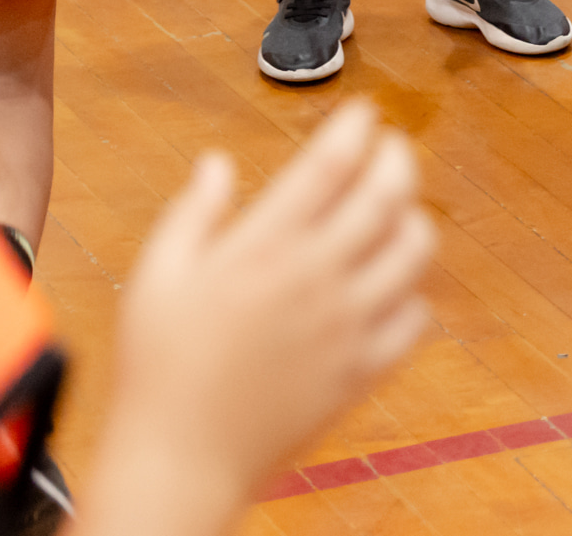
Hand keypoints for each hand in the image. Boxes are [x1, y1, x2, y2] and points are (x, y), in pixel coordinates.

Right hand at [92, 104, 436, 526]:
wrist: (181, 459)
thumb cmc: (158, 367)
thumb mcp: (157, 276)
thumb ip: (193, 213)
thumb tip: (217, 163)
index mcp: (265, 246)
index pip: (331, 164)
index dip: (356, 127)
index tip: (364, 111)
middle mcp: (317, 277)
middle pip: (388, 194)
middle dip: (398, 156)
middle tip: (392, 146)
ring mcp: (347, 326)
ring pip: (414, 252)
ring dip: (413, 219)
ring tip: (397, 212)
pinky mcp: (362, 371)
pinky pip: (415, 319)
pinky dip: (413, 294)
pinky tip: (392, 287)